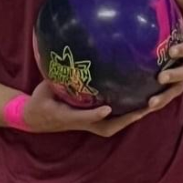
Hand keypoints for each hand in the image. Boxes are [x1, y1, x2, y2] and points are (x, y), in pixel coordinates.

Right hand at [21, 80, 158, 137]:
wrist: (35, 118)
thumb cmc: (40, 102)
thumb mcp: (43, 90)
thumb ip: (54, 78)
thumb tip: (62, 55)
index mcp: (65, 116)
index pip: (82, 117)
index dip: (94, 114)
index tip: (106, 109)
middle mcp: (80, 123)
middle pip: (106, 127)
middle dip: (125, 120)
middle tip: (143, 109)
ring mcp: (86, 125)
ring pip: (111, 126)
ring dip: (129, 118)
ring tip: (147, 106)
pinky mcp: (90, 122)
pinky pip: (111, 121)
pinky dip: (124, 115)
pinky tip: (137, 104)